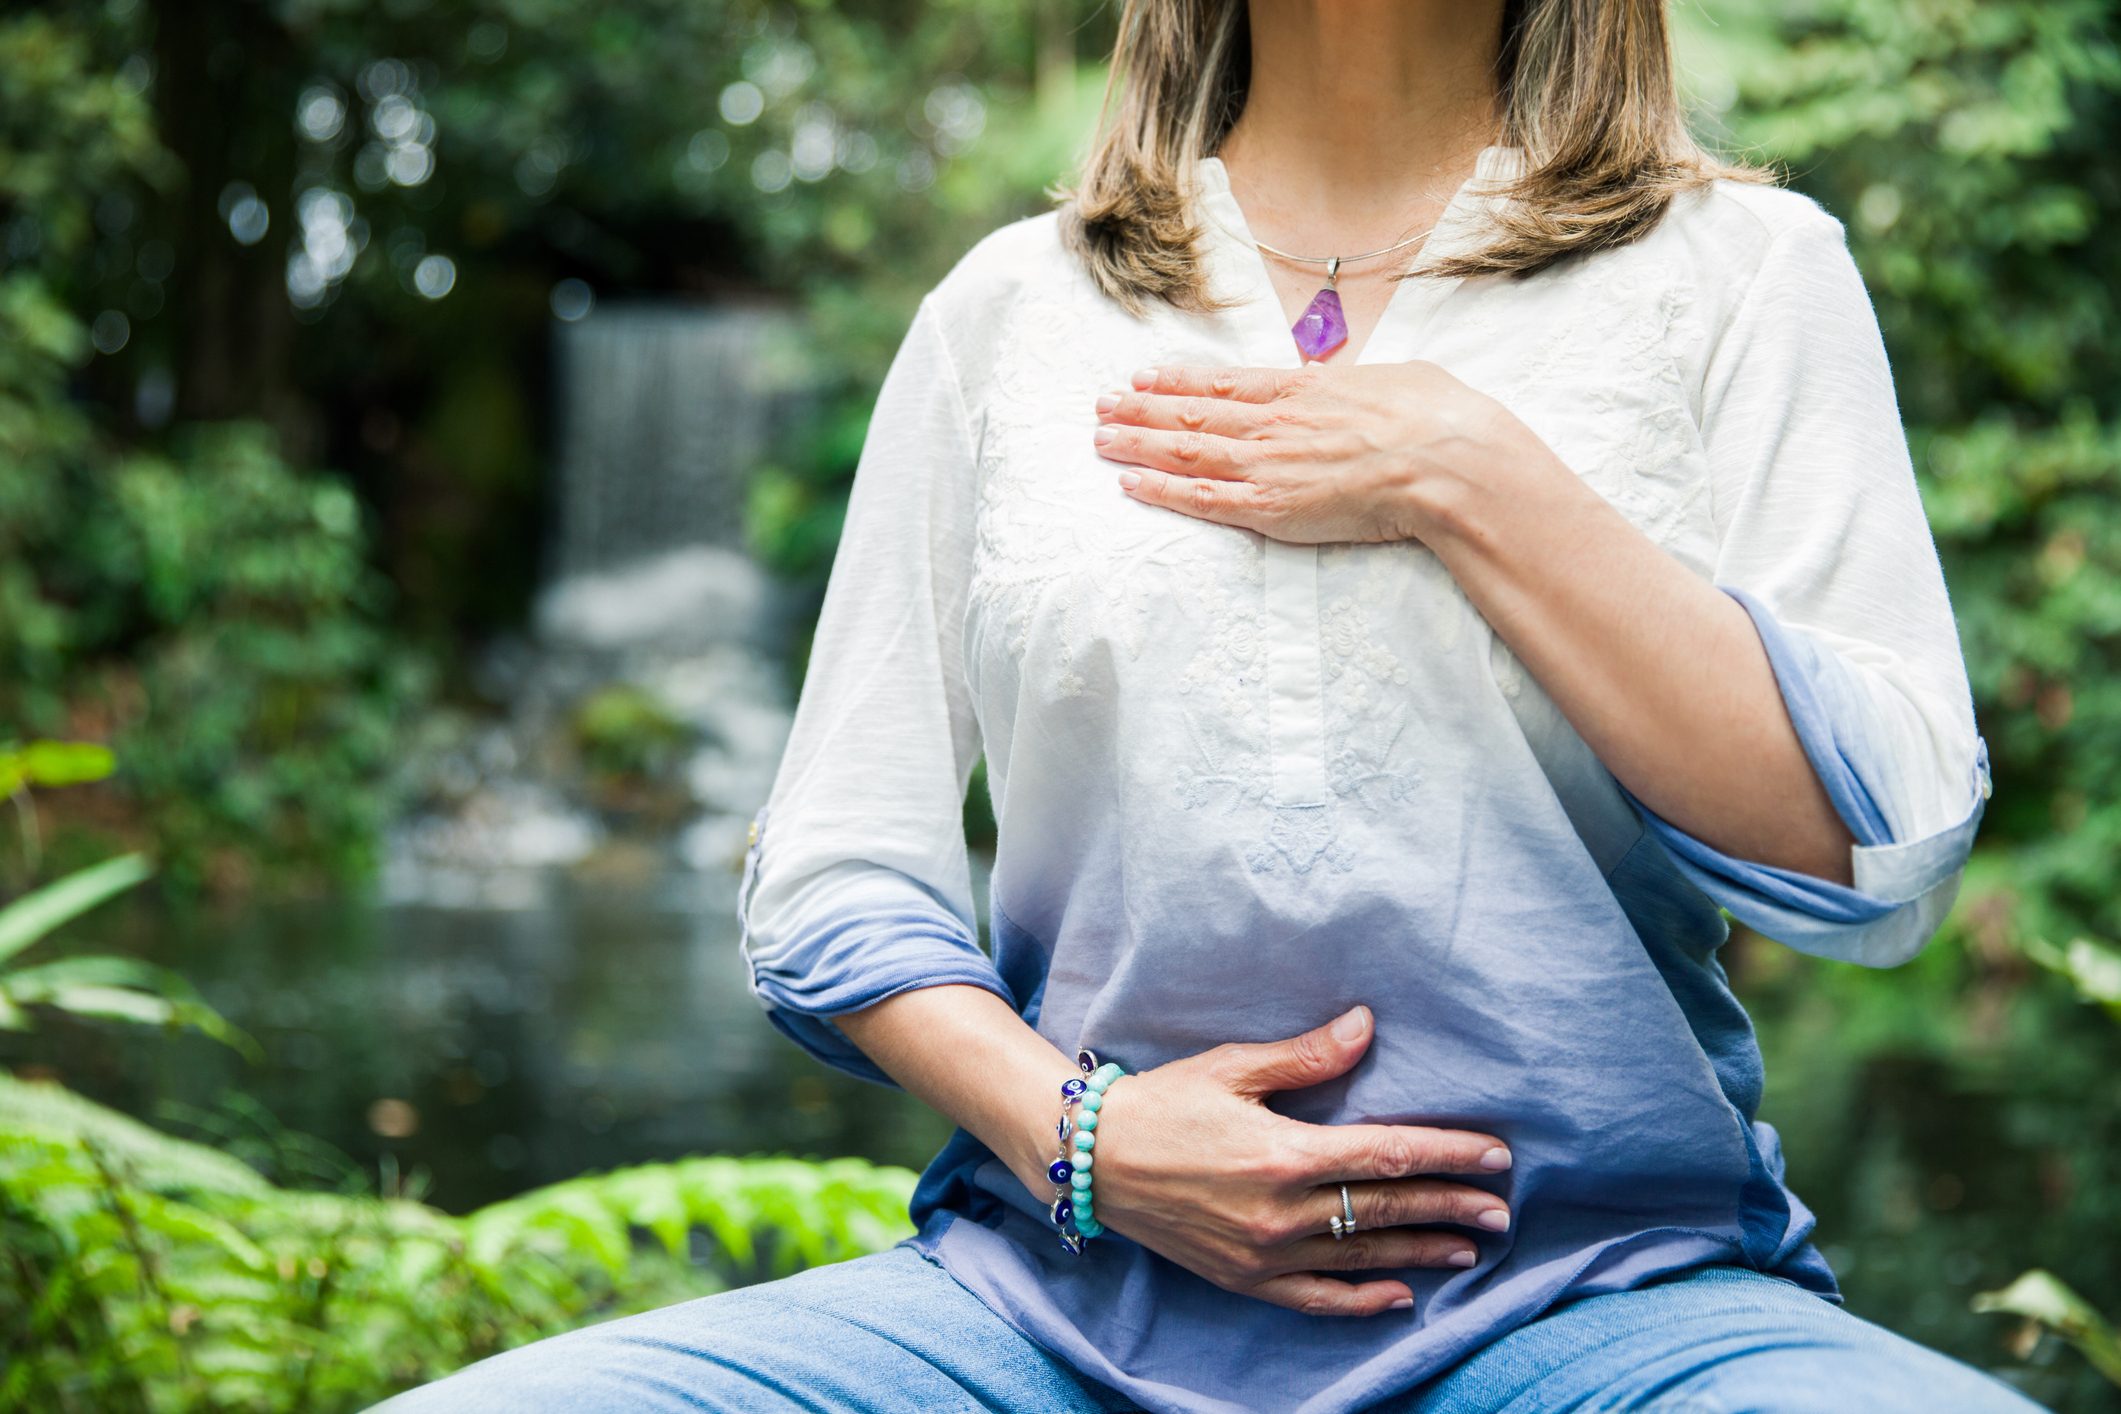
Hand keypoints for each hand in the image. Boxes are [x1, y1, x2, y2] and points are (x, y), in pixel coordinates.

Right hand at [1083, 1005, 1512, 1317]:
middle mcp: (1281, 1211)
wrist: (1093, 1158)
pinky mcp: (1244, 1278)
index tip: (1495, 1157)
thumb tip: (1366, 1026)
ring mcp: (1263, 1252)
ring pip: (1363, 1257)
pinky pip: (1316, 1298)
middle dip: (1451, 1207)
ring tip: (1469, 1249)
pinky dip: (1362, 1301)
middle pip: (1387, 1208)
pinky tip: (1401, 1297)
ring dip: (1422, 1253)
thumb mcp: (1233, 1066)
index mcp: (1284, 1153)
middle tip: (1501, 1210)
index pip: (1389, 1154)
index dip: (1448, 1155)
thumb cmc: (1164, 1102)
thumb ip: (1307, 1055)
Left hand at [1090, 362, 1557, 543]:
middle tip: (1101, 404)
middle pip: (1191, 415)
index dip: (1177, 380)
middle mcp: (1273, 422)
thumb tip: (1351, 384)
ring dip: (1137, 445)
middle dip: (1140, 410)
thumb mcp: (1393, 378)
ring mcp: (1268, 464)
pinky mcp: (1271, 507)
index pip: (1223, 383)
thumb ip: (1356, 384)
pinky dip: (1162, 491)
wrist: (1446, 461)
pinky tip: (1130, 484)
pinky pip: (1202, 500)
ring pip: (1185, 453)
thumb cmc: (1435, 417)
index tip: (1144, 376)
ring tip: (1101, 438)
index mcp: (1302, 389)